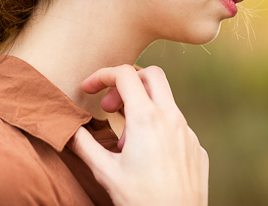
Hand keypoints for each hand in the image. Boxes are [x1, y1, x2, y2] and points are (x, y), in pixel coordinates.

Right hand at [67, 65, 208, 205]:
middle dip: (128, 81)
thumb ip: (84, 144)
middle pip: (152, 75)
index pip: (125, 74)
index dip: (102, 75)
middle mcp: (172, 118)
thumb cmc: (141, 201)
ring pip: (166, 102)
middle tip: (110, 105)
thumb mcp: (105, 172)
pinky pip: (177, 126)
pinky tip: (148, 156)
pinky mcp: (197, 147)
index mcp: (147, 118)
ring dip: (143, 108)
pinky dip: (158, 128)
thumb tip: (70, 127)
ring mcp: (188, 132)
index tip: (88, 88)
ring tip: (126, 141)